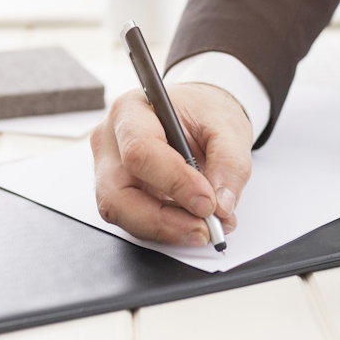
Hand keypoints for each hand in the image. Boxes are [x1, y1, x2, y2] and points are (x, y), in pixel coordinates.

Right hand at [90, 83, 252, 245]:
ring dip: (166, 229)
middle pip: (117, 194)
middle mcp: (111, 141)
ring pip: (122, 214)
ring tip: (204, 227)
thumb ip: (229, 163)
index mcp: (132, 110)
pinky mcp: (119, 192)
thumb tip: (221, 204)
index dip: (174, 182)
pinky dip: (166, 228)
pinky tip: (193, 223)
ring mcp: (110, 169)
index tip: (207, 202)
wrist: (196, 116)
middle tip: (203, 227)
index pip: (140, 151)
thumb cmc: (203, 112)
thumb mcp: (229, 127)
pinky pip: (134, 220)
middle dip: (162, 220)